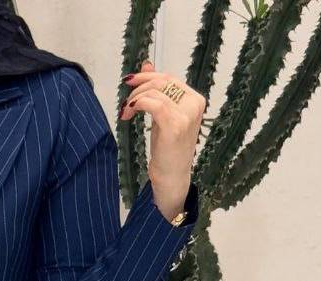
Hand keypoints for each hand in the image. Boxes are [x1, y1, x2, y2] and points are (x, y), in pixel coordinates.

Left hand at [120, 61, 205, 222]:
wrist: (172, 177)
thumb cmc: (168, 149)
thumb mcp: (162, 115)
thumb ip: (157, 91)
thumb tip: (147, 64)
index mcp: (195, 99)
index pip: (169, 78)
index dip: (148, 76)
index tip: (129, 81)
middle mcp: (194, 103)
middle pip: (162, 81)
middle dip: (139, 86)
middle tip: (125, 100)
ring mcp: (186, 114)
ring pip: (155, 91)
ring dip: (135, 98)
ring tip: (126, 111)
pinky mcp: (175, 124)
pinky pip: (152, 103)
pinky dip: (137, 104)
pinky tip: (129, 113)